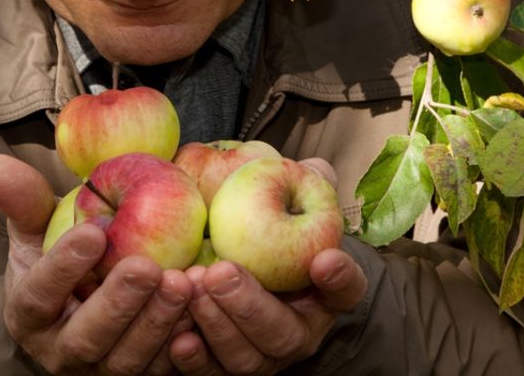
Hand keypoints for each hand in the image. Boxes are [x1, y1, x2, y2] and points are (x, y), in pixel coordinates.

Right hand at [0, 154, 193, 374]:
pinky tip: (205, 309)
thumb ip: (23, 202)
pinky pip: (165, 370)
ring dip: (159, 322)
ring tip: (184, 281)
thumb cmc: (61, 256)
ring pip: (130, 359)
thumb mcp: (38, 230)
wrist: (86, 304)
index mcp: (30, 315)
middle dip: (119, 303)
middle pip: (88, 337)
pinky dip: (186, 345)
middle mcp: (62, 351)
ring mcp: (104, 370)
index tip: (92, 232)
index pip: (38, 296)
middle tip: (148, 266)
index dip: (62, 267)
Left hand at [168, 156, 365, 374]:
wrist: (224, 263)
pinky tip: (177, 338)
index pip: (346, 288)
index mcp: (323, 292)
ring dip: (218, 327)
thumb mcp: (284, 203)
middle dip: (251, 305)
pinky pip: (211, 375)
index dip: (340, 278)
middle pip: (284, 333)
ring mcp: (261, 357)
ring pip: (247, 359)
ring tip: (192, 292)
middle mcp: (298, 331)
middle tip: (220, 272)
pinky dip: (195, 360)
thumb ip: (302, 187)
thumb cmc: (262, 230)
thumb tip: (315, 168)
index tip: (325, 259)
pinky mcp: (223, 369)